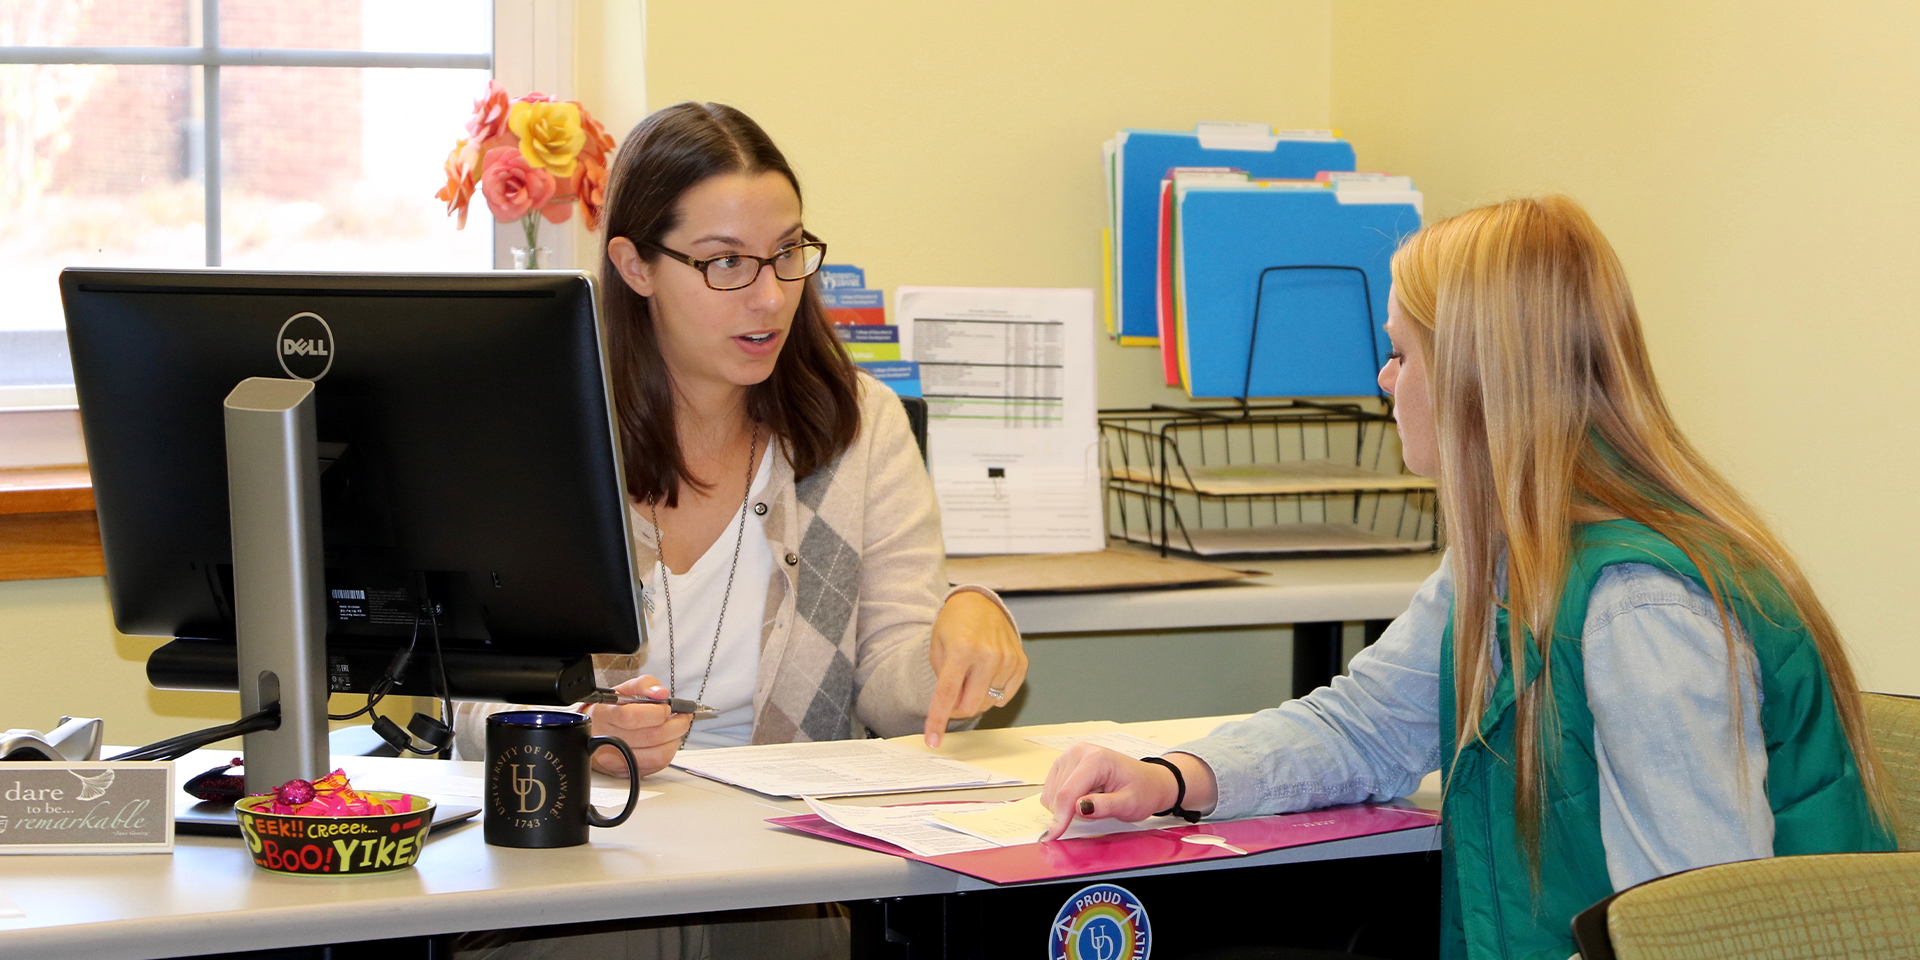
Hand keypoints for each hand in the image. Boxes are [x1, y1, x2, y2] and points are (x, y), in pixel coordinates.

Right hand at [584, 675, 690, 777]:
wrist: (593, 732)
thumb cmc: (610, 710)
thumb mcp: (622, 690)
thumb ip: (644, 685)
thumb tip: (662, 693)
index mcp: (604, 715)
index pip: (633, 717)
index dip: (657, 712)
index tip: (668, 707)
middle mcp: (608, 739)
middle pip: (650, 737)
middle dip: (676, 725)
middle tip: (683, 717)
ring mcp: (617, 758)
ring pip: (657, 755)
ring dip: (675, 740)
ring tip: (676, 729)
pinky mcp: (626, 771)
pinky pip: (656, 765)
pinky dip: (668, 752)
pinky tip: (667, 741)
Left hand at [924, 590, 1025, 746]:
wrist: (979, 604)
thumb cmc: (954, 626)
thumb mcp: (937, 649)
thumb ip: (943, 682)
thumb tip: (956, 711)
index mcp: (961, 649)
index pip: (947, 694)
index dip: (938, 720)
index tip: (932, 741)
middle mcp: (988, 654)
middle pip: (970, 706)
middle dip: (957, 708)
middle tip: (952, 695)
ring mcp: (1008, 659)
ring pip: (988, 703)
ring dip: (976, 697)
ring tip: (971, 673)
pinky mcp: (1021, 663)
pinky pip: (1004, 697)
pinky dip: (992, 693)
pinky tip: (987, 674)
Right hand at [1039, 745, 1217, 841]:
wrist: (1149, 781)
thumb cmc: (1142, 790)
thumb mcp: (1129, 804)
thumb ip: (1105, 806)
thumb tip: (1079, 808)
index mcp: (1096, 759)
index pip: (1068, 792)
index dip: (1060, 817)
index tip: (1054, 836)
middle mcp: (1079, 752)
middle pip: (1058, 793)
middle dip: (1069, 812)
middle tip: (1097, 812)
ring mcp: (1070, 755)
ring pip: (1052, 793)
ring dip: (1066, 806)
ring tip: (1093, 802)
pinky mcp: (1064, 763)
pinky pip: (1052, 789)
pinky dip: (1062, 801)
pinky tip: (1083, 798)